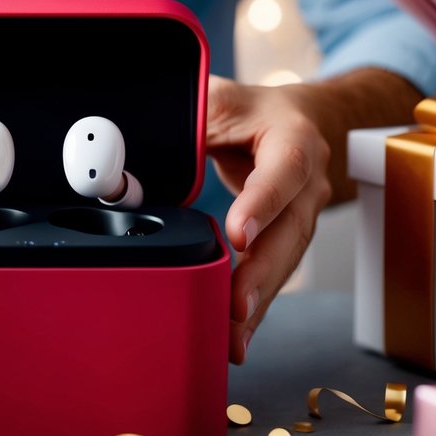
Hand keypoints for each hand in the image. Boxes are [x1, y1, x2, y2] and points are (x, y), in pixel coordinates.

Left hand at [207, 75, 331, 364]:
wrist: (294, 119)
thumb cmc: (248, 110)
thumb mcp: (218, 99)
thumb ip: (187, 122)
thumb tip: (127, 154)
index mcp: (293, 136)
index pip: (284, 168)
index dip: (263, 202)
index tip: (238, 236)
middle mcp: (308, 179)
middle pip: (291, 229)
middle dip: (263, 272)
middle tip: (235, 308)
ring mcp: (304, 211)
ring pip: (287, 259)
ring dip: (260, 299)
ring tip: (233, 337)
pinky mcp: (290, 237)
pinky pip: (276, 270)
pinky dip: (256, 301)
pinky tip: (237, 332)